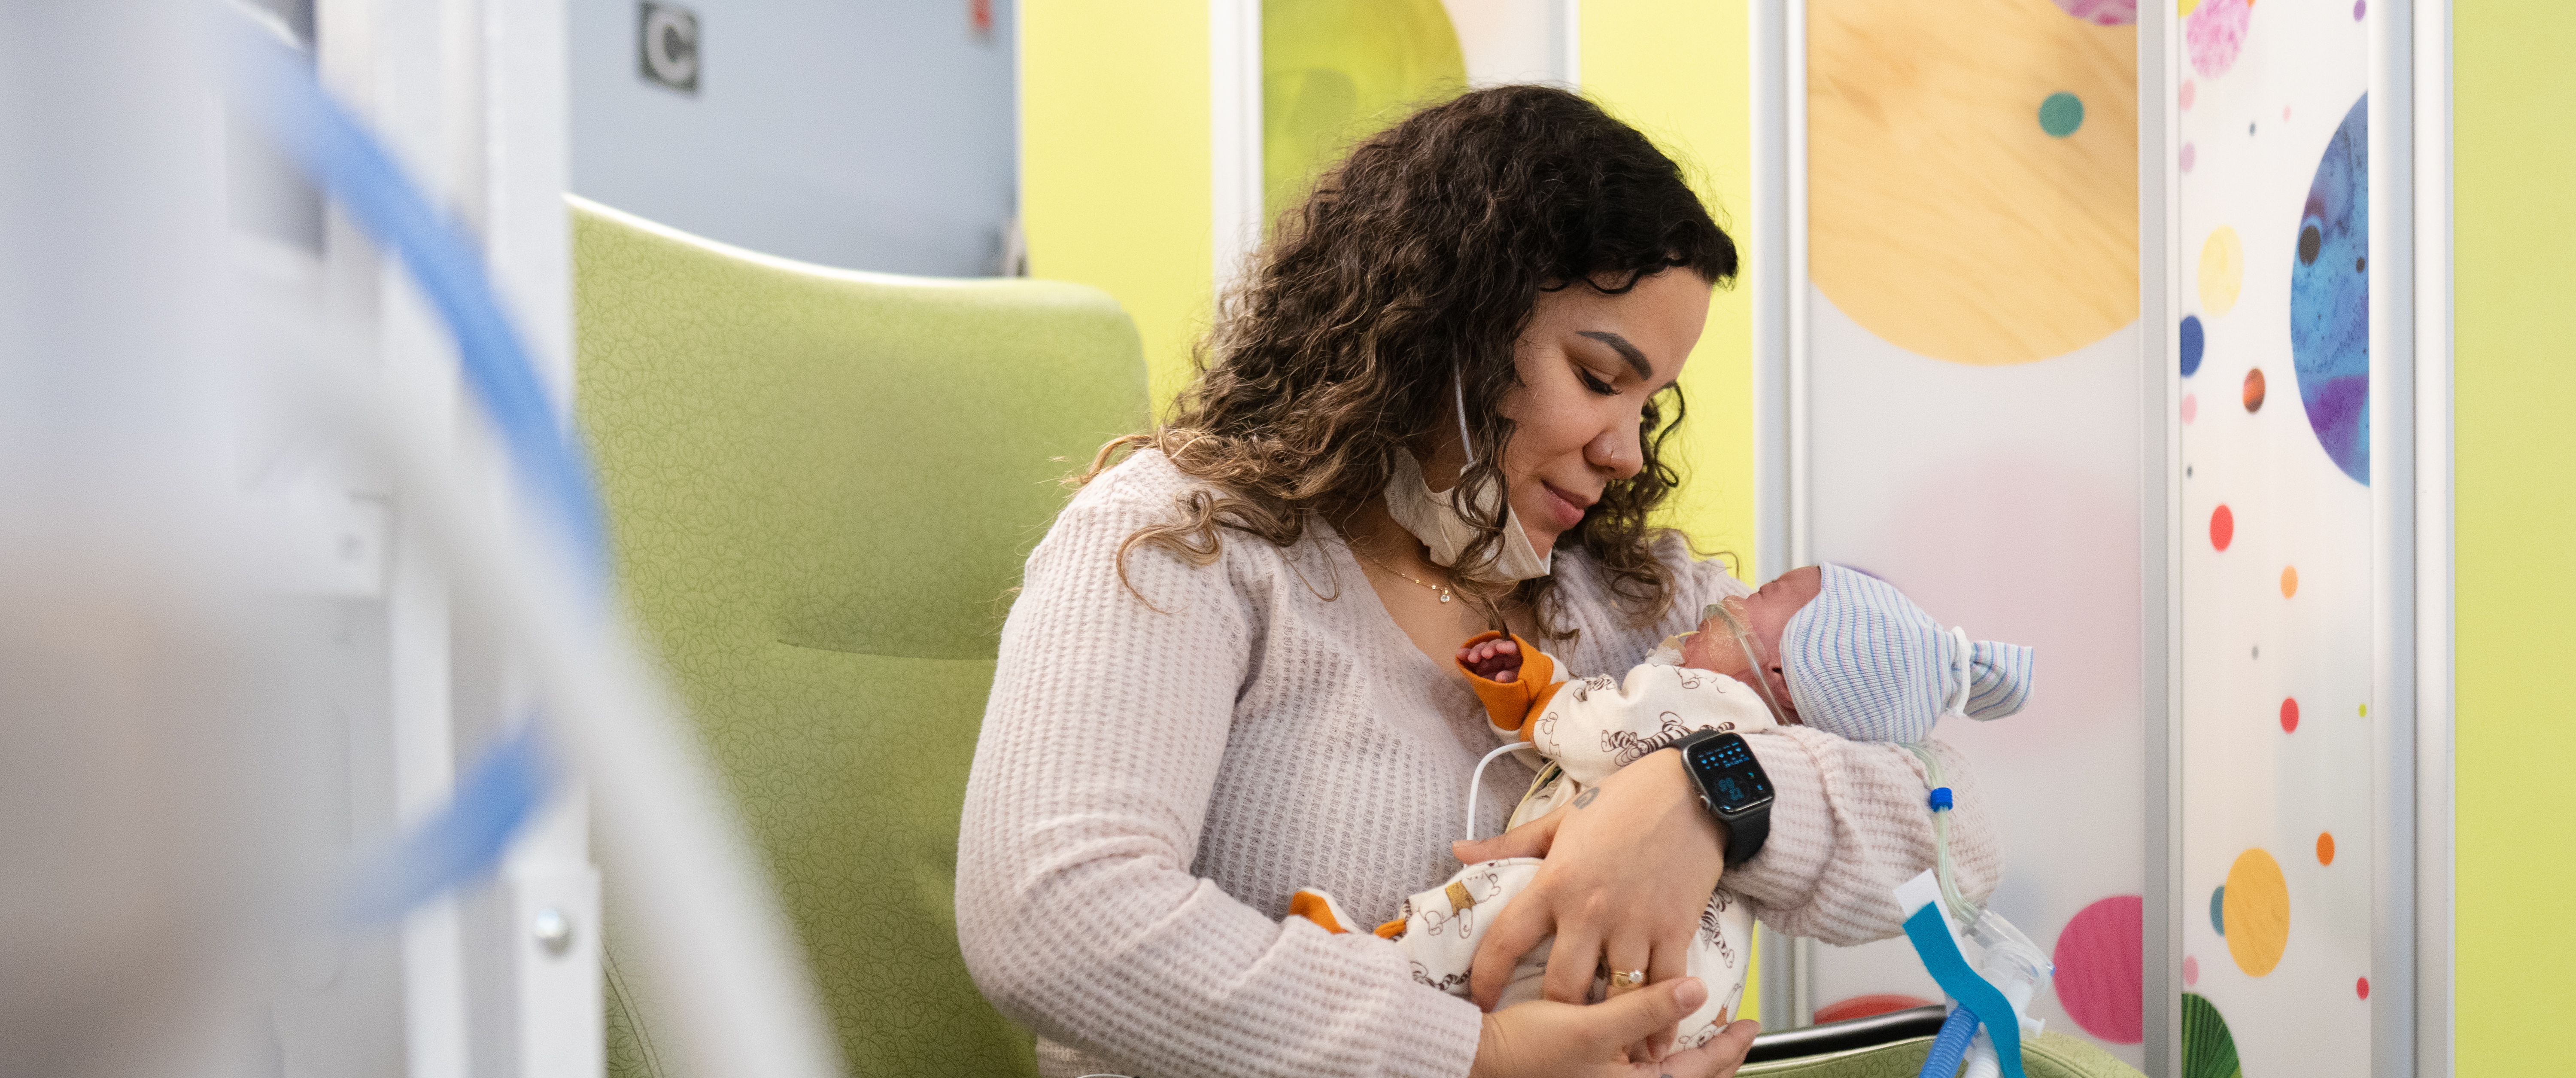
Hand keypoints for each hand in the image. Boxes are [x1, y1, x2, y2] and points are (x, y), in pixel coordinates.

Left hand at [1452, 749, 1725, 1054]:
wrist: (1692, 789)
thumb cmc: (1624, 801)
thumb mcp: (1559, 819)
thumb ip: (1509, 845)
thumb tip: (1460, 852)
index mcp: (1555, 882)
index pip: (1506, 940)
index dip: (1487, 978)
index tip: (1481, 999)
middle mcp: (1590, 910)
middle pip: (1562, 986)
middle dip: (1555, 1013)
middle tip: (1550, 1027)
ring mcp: (1635, 923)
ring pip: (1615, 996)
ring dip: (1610, 1024)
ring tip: (1602, 1042)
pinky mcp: (1674, 929)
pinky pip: (1665, 988)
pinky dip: (1661, 1020)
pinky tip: (1652, 1040)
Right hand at [1459, 636, 1522, 682]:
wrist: (1509, 697)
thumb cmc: (1519, 687)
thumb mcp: (1519, 684)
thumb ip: (1511, 679)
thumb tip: (1500, 677)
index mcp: (1516, 656)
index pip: (1512, 647)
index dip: (1506, 646)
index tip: (1499, 648)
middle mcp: (1502, 654)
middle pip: (1495, 645)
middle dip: (1488, 648)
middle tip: (1483, 654)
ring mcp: (1490, 658)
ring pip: (1482, 649)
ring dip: (1476, 651)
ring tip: (1471, 658)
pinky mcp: (1479, 664)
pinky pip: (1472, 657)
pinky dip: (1466, 655)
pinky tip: (1460, 654)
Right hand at [1467, 976, 1758, 1077]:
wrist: (1474, 1057)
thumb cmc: (1527, 1049)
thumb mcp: (1592, 1028)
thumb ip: (1646, 1009)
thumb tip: (1697, 990)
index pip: (1701, 1070)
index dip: (1730, 1046)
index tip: (1751, 1023)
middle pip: (1687, 1075)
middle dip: (1715, 1056)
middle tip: (1736, 1030)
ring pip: (1664, 1070)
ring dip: (1687, 1053)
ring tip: (1702, 1028)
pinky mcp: (1588, 1070)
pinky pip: (1637, 1064)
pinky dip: (1653, 1047)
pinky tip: (1652, 1031)